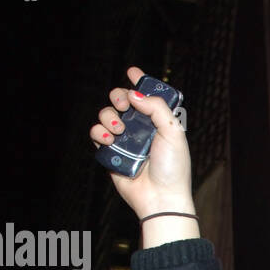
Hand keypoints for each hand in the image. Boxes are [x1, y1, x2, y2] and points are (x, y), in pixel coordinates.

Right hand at [89, 66, 194, 220]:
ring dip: (108, 116)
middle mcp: (140, 129)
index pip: (147, 96)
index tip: (132, 71)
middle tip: (123, 105)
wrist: (160, 197)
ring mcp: (125, 140)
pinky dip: (99, 132)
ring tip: (118, 129)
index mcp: (158, 122)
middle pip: (121, 100)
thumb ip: (157, 108)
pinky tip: (109, 140)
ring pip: (106, 114)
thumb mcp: (173, 132)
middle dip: (118, 96)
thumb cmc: (172, 168)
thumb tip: (134, 93)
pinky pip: (97, 134)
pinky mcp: (111, 153)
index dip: (139, 82)